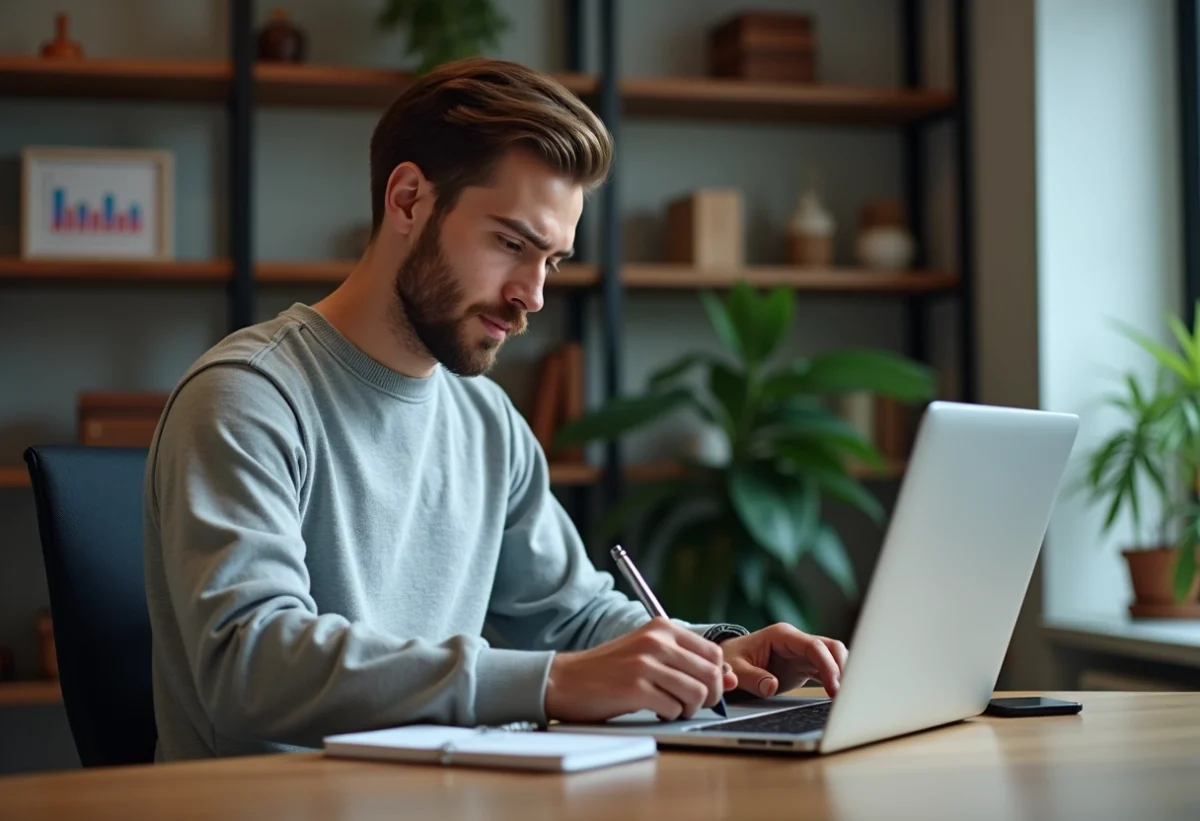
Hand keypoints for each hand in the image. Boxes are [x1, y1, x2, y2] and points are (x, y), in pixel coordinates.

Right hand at [544, 617, 738, 722]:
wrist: (565, 680)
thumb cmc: (609, 670)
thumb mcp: (649, 656)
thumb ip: (687, 663)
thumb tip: (730, 678)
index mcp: (662, 628)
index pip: (713, 652)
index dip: (717, 676)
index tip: (705, 689)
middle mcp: (656, 641)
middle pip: (710, 674)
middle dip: (708, 696)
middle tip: (690, 704)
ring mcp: (645, 663)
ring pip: (696, 694)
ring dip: (688, 708)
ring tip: (670, 707)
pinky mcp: (635, 688)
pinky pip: (673, 708)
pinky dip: (668, 715)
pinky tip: (653, 709)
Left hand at [720, 623, 848, 698]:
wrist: (728, 659)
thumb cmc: (731, 659)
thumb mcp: (736, 668)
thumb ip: (753, 678)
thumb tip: (771, 687)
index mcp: (782, 636)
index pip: (813, 646)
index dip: (828, 665)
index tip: (835, 686)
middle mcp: (795, 642)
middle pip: (830, 647)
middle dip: (841, 667)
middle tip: (845, 693)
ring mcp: (801, 653)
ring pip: (832, 657)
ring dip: (841, 674)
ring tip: (845, 696)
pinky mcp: (803, 666)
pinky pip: (825, 670)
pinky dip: (834, 681)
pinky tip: (838, 696)